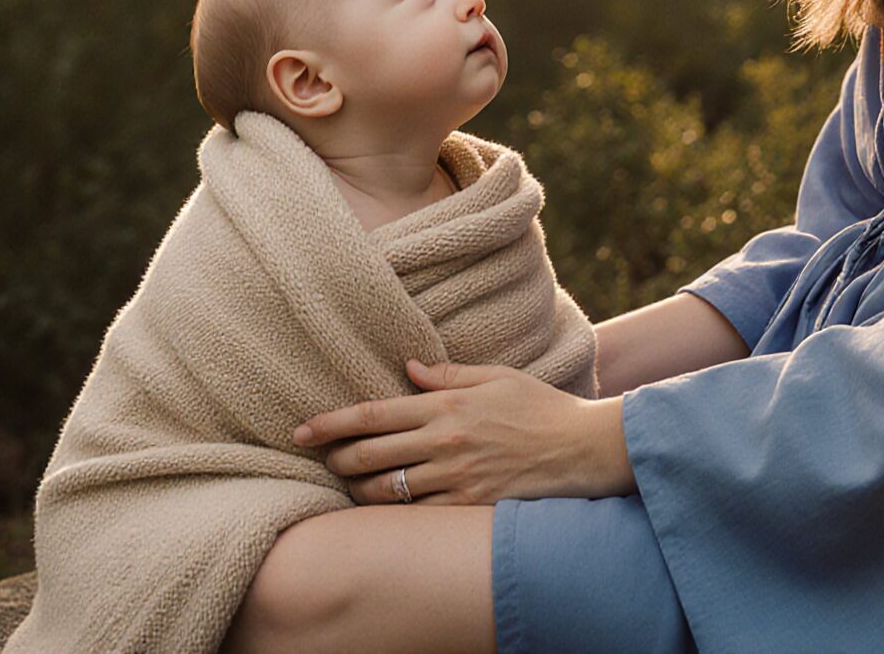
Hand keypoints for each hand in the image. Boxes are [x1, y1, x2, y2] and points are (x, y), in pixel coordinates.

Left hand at [292, 359, 634, 505]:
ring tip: (348, 486)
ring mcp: (455, 477)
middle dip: (335, 459)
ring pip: (386, 490)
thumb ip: (451, 374)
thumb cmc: (542, 408)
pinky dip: (395, 513)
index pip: (373, 413)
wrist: (582, 449)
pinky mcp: (469, 504)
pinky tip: (385, 509)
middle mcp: (444, 441)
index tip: (301, 430)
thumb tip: (410, 369)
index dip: (330, 423)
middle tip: (319, 459)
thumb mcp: (498, 377)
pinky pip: (416, 515)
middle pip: (369, 454)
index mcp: (447, 404)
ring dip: (358, 490)